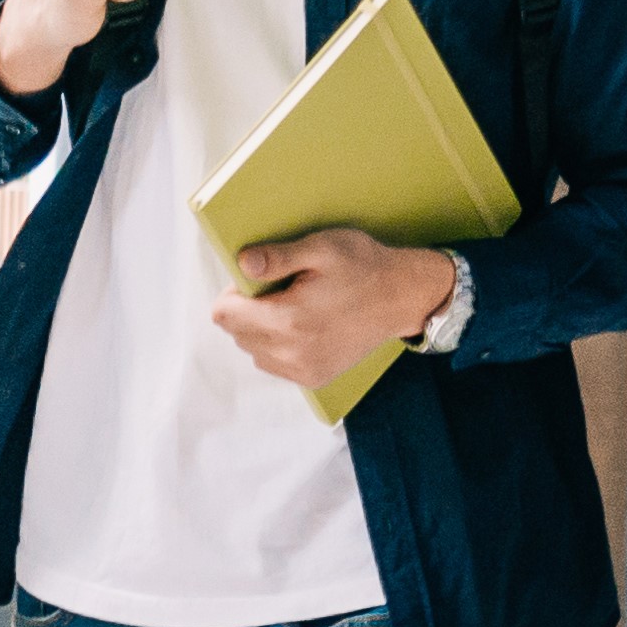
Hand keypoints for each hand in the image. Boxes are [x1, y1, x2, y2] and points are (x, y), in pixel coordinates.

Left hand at [209, 226, 458, 393]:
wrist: (402, 298)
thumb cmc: (363, 267)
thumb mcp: (322, 248)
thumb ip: (279, 257)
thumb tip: (242, 263)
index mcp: (289, 320)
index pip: (224, 315)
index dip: (234, 293)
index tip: (259, 281)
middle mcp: (292, 353)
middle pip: (235, 333)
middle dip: (249, 311)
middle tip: (283, 291)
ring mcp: (303, 370)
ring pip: (253, 350)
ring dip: (262, 329)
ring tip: (295, 309)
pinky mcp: (313, 378)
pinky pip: (273, 363)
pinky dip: (278, 345)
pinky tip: (303, 327)